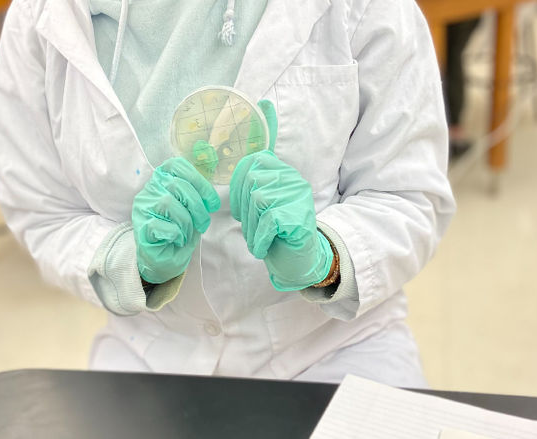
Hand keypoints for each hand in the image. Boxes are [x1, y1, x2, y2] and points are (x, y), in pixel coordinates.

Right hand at [133, 157, 220, 283]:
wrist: (163, 260)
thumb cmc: (178, 232)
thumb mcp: (191, 210)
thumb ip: (196, 196)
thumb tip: (210, 196)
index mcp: (162, 181)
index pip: (176, 166)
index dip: (198, 180)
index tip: (211, 201)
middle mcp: (150, 191)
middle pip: (176, 184)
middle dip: (197, 205)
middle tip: (202, 223)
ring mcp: (142, 209)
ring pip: (167, 203)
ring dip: (185, 222)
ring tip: (186, 233)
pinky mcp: (140, 228)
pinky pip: (159, 225)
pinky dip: (174, 233)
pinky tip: (175, 239)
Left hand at [229, 101, 332, 290]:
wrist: (298, 260)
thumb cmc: (274, 230)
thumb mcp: (259, 197)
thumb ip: (254, 163)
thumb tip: (260, 104)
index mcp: (280, 169)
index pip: (253, 157)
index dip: (238, 187)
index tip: (245, 208)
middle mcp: (291, 177)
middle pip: (249, 182)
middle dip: (245, 211)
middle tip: (256, 227)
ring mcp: (296, 194)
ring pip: (257, 201)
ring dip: (253, 227)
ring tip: (264, 237)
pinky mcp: (297, 214)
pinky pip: (266, 221)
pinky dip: (260, 239)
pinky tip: (267, 246)